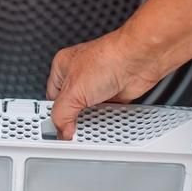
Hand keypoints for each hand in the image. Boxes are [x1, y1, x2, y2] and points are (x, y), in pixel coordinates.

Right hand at [45, 25, 166, 139]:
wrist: (140, 59)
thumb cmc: (108, 59)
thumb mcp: (74, 91)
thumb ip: (62, 114)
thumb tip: (62, 130)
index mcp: (63, 67)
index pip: (51, 97)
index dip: (53, 114)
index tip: (57, 129)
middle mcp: (80, 75)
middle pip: (70, 106)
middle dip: (73, 119)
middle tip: (72, 131)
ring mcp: (98, 84)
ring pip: (89, 110)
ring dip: (91, 119)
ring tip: (90, 126)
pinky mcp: (115, 93)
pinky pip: (106, 112)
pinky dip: (106, 118)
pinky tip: (105, 121)